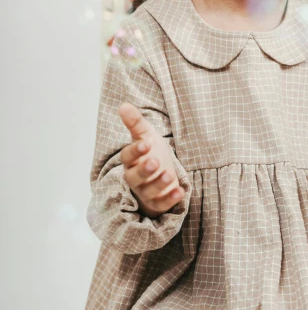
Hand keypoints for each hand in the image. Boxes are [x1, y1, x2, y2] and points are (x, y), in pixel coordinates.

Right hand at [118, 101, 185, 217]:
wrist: (161, 172)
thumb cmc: (151, 152)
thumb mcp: (146, 134)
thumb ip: (135, 122)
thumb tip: (124, 105)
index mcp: (131, 160)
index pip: (127, 156)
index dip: (135, 151)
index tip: (146, 144)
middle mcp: (135, 177)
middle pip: (135, 177)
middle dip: (144, 170)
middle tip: (155, 161)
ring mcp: (146, 192)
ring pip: (148, 192)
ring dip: (159, 184)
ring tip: (170, 174)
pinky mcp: (158, 203)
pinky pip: (162, 204)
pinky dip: (171, 199)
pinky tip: (181, 191)